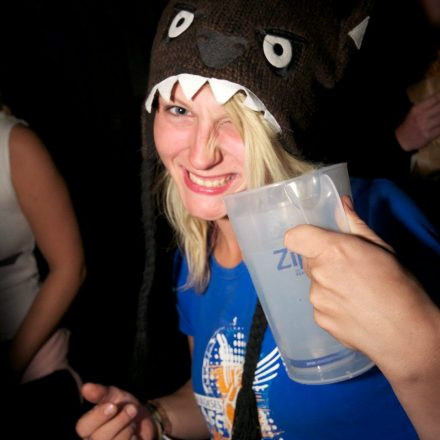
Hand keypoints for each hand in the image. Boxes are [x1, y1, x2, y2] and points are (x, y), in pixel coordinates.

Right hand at [76, 383, 156, 439]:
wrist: (144, 421)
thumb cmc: (124, 407)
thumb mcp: (115, 396)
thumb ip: (101, 393)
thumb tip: (86, 387)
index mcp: (87, 428)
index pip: (83, 427)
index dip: (98, 417)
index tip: (113, 406)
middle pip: (99, 438)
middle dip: (119, 421)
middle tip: (132, 409)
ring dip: (128, 430)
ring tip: (133, 422)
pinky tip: (134, 436)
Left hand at [283, 196, 437, 371]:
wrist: (408, 335)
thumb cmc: (400, 287)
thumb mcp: (382, 248)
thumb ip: (355, 224)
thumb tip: (342, 204)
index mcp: (333, 251)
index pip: (294, 238)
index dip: (303, 237)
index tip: (315, 241)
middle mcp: (320, 275)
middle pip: (308, 260)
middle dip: (323, 261)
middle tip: (349, 269)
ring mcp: (317, 300)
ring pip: (315, 283)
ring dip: (328, 284)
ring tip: (356, 293)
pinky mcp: (320, 320)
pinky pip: (319, 305)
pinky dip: (332, 305)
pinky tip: (353, 310)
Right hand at [395, 91, 439, 150]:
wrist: (402, 140)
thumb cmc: (410, 124)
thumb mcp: (415, 112)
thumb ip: (428, 105)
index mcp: (417, 108)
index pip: (435, 98)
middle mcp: (421, 116)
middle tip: (439, 110)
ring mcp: (425, 126)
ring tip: (438, 117)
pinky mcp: (429, 135)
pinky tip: (439, 124)